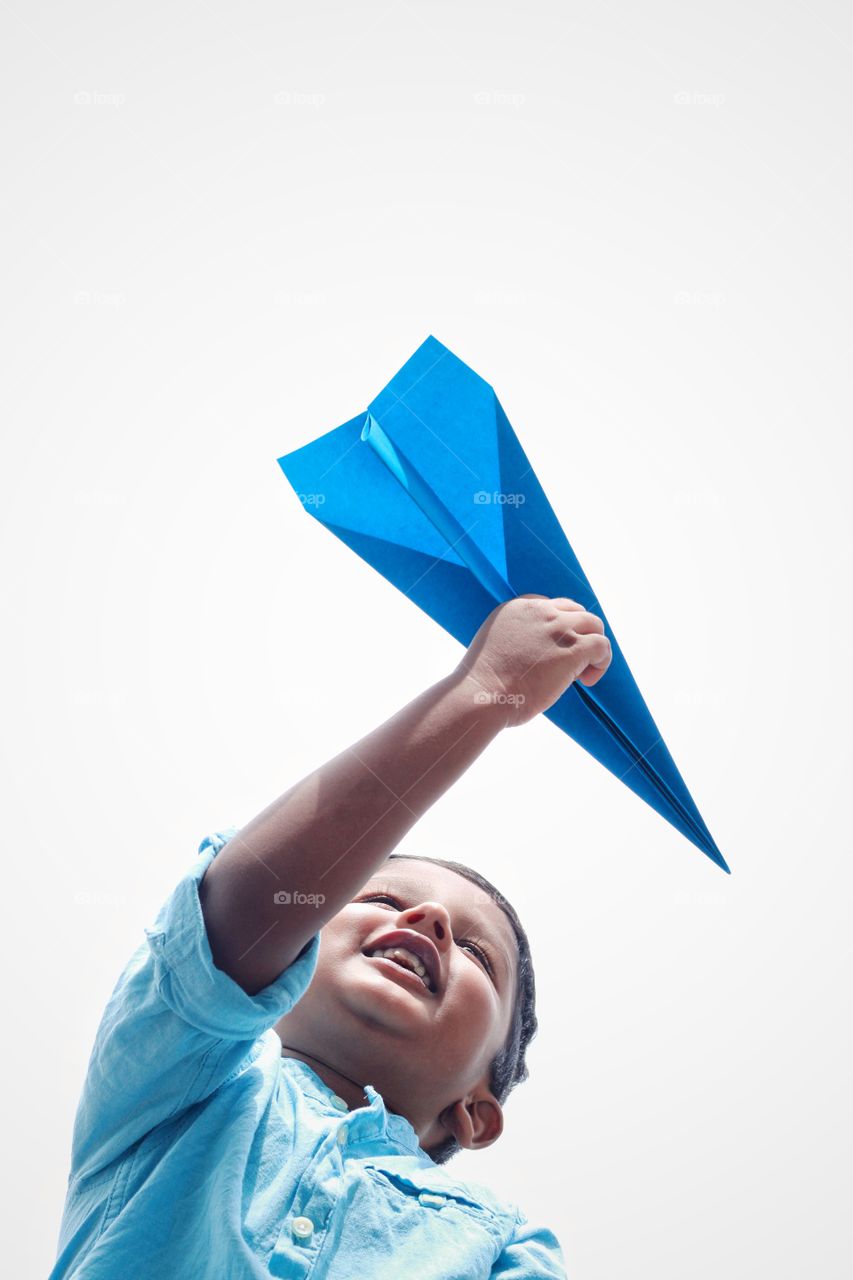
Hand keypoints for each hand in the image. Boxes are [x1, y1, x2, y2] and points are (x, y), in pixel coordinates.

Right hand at [455, 594, 611, 726]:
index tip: (551, 652)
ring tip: (581, 673)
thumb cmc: (483, 682)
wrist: (482, 695)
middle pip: (576, 612)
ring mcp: (558, 628)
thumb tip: (537, 654)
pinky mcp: (573, 649)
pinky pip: (602, 645)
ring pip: (594, 624)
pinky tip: (587, 680)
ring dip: (592, 647)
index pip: (552, 607)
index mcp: (517, 607)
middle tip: (567, 664)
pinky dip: (601, 662)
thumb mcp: (495, 645)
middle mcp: (540, 611)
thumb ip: (516, 639)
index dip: (558, 629)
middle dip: (578, 635)